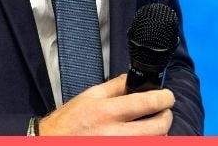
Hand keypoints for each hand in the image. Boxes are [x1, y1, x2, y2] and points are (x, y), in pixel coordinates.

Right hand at [37, 74, 174, 135]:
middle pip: (157, 128)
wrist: (50, 143)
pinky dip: (148, 142)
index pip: (147, 103)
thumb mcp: (90, 96)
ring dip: (160, 134)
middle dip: (167, 117)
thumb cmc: (68, 122)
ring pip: (153, 143)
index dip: (164, 98)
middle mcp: (114, 134)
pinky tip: (143, 137)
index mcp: (107, 112)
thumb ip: (115, 86)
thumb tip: (134, 78)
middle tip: (164, 112)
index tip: (167, 96)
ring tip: (155, 126)